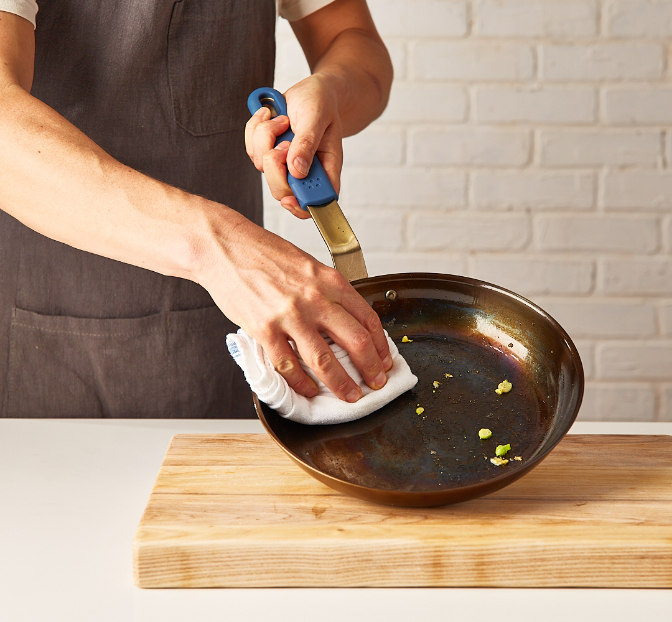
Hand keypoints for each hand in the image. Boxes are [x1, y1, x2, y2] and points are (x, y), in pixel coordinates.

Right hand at [201, 213, 391, 401]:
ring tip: (349, 395)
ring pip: (325, 361)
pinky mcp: (264, 330)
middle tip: (376, 383)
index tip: (384, 359)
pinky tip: (309, 389)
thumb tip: (344, 320)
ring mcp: (289, 315)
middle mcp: (315, 298)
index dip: (381, 345)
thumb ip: (327, 291)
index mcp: (329, 280)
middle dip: (371, 369)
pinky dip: (301, 383)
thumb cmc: (263, 253)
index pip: (368, 318)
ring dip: (341, 384)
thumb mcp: (307, 264)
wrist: (224, 247)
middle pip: (356, 341)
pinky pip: (288, 365)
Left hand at [245, 74, 342, 218]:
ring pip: (262, 167)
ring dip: (266, 137)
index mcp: (325, 169)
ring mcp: (284, 165)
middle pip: (282, 190)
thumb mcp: (316, 117)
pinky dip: (255, 130)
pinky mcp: (268, 155)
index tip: (288, 199)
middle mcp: (305, 172)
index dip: (300, 207)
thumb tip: (297, 171)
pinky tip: (270, 116)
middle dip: (274, 164)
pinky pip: (251, 151)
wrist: (310, 89)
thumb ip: (307, 143)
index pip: (316, 202)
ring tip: (282, 119)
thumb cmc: (321, 102)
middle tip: (284, 140)